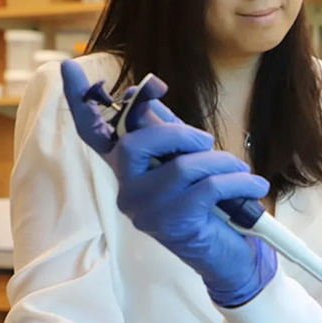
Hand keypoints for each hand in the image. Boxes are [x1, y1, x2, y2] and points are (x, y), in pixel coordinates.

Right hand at [60, 60, 277, 306]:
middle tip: (207, 141)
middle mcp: (128, 192)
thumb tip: (145, 99)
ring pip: (185, 166)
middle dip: (181, 134)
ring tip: (241, 174)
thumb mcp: (191, 161)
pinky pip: (209, 187)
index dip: (81, 102)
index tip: (67, 66)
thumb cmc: (212, 204)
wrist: (232, 255)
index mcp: (130, 171)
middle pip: (138, 143)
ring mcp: (146, 211)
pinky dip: (239, 182)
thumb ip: (169, 133)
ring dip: (223, 163)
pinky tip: (254, 187)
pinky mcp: (173, 225)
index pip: (95, 135)